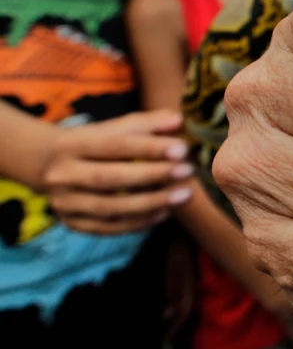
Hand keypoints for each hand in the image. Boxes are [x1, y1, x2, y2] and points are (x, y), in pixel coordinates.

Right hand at [42, 110, 193, 235]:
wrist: (48, 165)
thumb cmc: (93, 143)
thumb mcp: (114, 128)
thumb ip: (147, 123)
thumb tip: (178, 121)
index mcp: (71, 144)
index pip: (113, 146)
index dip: (148, 148)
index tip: (181, 148)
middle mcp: (62, 174)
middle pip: (109, 177)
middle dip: (152, 175)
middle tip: (187, 171)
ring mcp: (64, 202)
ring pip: (109, 207)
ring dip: (150, 203)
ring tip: (183, 195)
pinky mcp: (72, 223)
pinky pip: (108, 227)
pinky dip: (138, 222)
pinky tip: (164, 213)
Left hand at [163, 234, 196, 340]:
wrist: (184, 239)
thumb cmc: (177, 255)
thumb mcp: (172, 274)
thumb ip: (172, 293)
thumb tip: (167, 316)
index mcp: (187, 293)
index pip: (182, 316)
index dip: (173, 330)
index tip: (163, 342)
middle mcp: (190, 292)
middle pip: (185, 314)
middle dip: (176, 327)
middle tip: (164, 338)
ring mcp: (189, 287)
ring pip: (184, 307)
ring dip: (176, 318)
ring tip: (166, 326)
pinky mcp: (185, 282)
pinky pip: (181, 299)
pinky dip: (174, 307)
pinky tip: (169, 308)